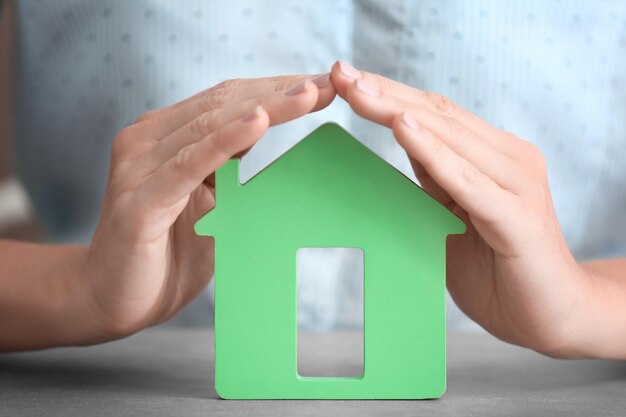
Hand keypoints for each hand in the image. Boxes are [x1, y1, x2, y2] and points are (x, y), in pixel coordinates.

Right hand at [85, 74, 335, 339]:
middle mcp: (148, 140)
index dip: (275, 90)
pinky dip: (225, 141)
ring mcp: (139, 166)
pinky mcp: (140, 199)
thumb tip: (273, 147)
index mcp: (165, 136)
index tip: (322, 87)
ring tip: (307, 95)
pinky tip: (257, 122)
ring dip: (264, 108)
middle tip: (328, 84)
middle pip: (223, 104)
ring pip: (210, 126)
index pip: (227, 101)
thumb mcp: (209, 205)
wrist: (112, 299)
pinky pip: (189, 164)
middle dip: (279, 93)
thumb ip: (229, 173)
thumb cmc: (166, 253)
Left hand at [330, 61, 591, 356]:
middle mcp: (511, 159)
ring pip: (451, 139)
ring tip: (358, 91)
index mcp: (494, 155)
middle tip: (340, 73)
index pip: (436, 113)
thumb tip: (401, 142)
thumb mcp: (452, 215)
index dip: (390, 93)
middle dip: (384, 93)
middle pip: (438, 116)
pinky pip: (469, 182)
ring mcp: (518, 185)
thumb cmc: (496, 268)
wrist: (549, 317)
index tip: (346, 79)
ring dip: (398, 113)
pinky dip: (434, 154)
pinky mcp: (519, 219)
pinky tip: (403, 130)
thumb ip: (436, 178)